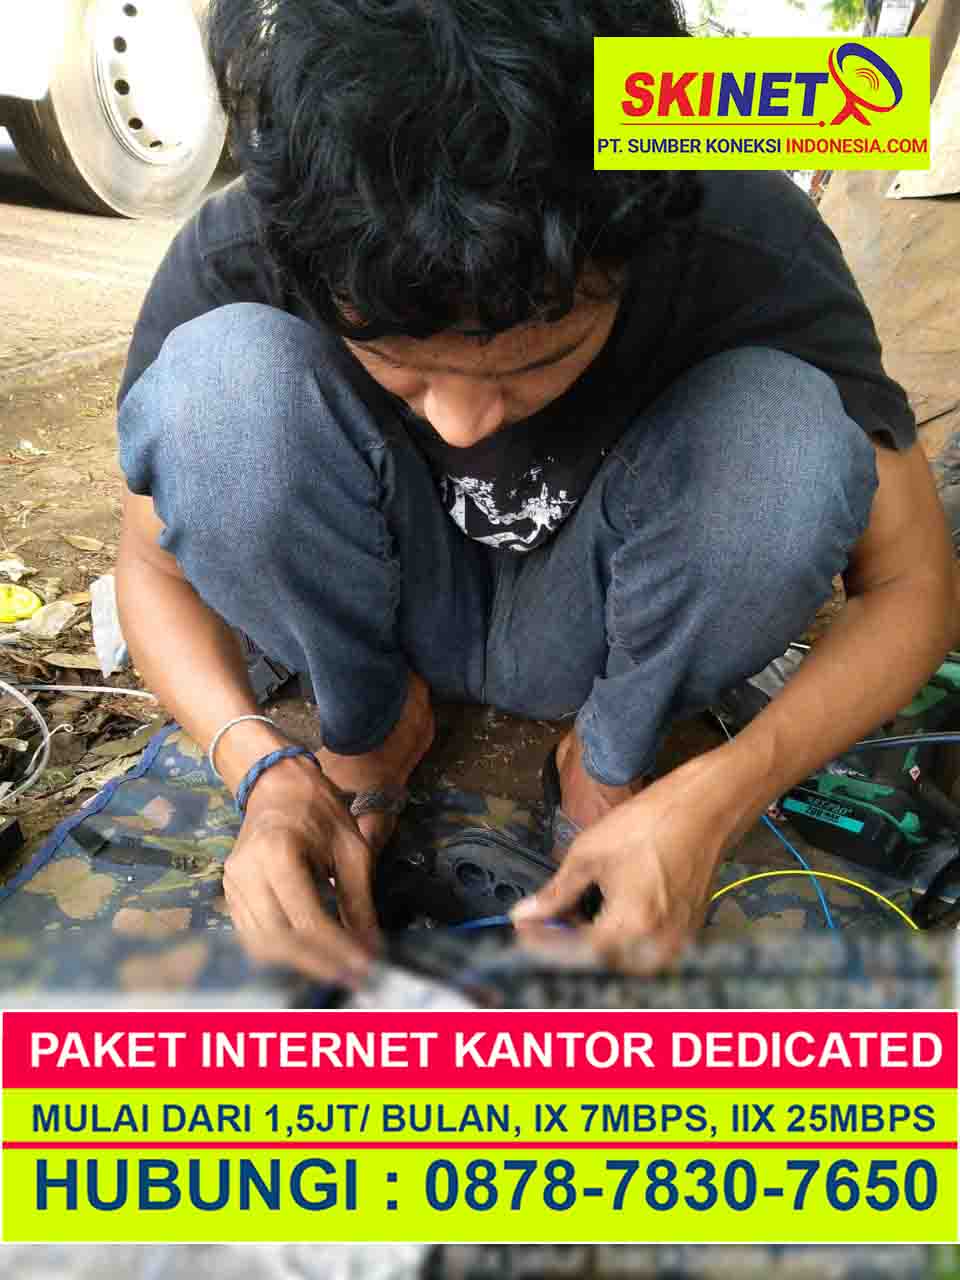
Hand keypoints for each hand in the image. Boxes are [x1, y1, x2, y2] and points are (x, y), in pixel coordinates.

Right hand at [222, 755, 377, 984]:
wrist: (279, 785)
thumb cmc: (320, 810)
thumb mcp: (351, 849)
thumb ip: (359, 901)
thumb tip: (370, 948)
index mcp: (278, 854)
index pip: (306, 919)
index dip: (336, 949)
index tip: (365, 966)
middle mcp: (246, 873)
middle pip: (278, 940)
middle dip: (317, 964)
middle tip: (353, 976)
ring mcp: (232, 885)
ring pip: (261, 945)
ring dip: (299, 964)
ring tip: (336, 969)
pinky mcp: (230, 894)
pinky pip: (253, 935)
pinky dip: (282, 953)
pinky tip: (311, 956)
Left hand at [512, 752, 742, 972]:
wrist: (703, 810)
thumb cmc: (650, 825)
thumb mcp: (589, 855)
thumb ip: (556, 894)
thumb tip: (525, 914)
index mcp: (631, 928)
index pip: (574, 953)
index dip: (542, 944)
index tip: (521, 931)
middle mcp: (656, 946)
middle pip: (597, 963)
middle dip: (565, 945)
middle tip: (542, 920)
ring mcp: (675, 944)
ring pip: (619, 960)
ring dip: (590, 944)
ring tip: (569, 914)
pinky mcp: (685, 935)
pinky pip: (641, 950)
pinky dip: (616, 938)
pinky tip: (600, 913)